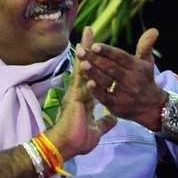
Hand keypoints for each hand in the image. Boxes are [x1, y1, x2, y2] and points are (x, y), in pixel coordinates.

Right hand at [47, 27, 116, 160]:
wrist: (64, 147)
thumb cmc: (77, 139)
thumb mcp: (96, 130)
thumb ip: (103, 123)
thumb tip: (113, 119)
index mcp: (85, 97)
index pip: (92, 75)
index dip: (96, 62)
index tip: (99, 49)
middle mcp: (79, 92)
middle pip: (86, 65)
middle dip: (88, 49)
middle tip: (89, 30)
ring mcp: (76, 94)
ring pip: (82, 69)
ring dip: (84, 53)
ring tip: (86, 36)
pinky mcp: (75, 100)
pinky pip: (81, 82)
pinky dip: (84, 71)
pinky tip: (87, 58)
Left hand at [76, 26, 167, 130]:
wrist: (152, 106)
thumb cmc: (144, 79)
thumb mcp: (147, 63)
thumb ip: (145, 46)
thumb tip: (153, 30)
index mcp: (137, 67)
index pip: (121, 57)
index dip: (108, 51)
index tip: (95, 45)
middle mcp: (132, 80)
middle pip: (111, 68)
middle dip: (95, 59)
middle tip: (80, 51)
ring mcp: (125, 94)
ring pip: (107, 82)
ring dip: (94, 73)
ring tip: (82, 64)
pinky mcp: (118, 106)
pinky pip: (105, 97)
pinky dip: (96, 90)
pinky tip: (87, 83)